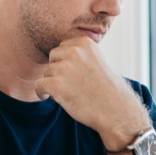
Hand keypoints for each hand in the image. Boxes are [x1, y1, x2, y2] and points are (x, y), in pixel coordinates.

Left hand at [34, 37, 149, 148]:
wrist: (116, 111)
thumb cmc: (109, 90)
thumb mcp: (99, 62)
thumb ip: (82, 55)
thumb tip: (62, 56)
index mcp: (85, 43)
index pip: (63, 47)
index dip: (66, 61)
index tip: (73, 73)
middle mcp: (74, 51)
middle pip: (52, 57)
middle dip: (57, 70)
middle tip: (69, 84)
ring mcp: (64, 67)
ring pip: (46, 73)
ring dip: (53, 83)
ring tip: (68, 93)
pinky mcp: (56, 84)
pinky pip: (39, 85)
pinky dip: (42, 92)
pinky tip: (49, 97)